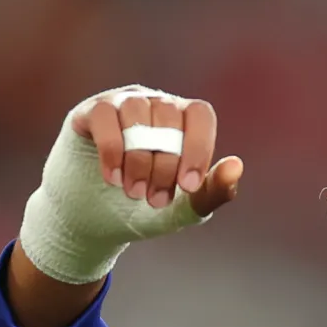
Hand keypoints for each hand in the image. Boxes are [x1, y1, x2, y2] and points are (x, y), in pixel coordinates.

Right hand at [70, 86, 241, 216]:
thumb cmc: (142, 209)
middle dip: (164, 165)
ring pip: (137, 113)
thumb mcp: (181, 210)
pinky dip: (112, 149)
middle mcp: (155, 103)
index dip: (198, 147)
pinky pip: (105, 115)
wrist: (92, 222)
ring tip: (133, 192)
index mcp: (183, 121)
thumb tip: (236, 165)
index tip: (188, 186)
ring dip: (138, 159)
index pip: (200, 114)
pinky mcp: (90, 112)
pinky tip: (112, 178)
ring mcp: (122, 103)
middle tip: (154, 200)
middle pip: (169, 118)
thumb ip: (212, 192)